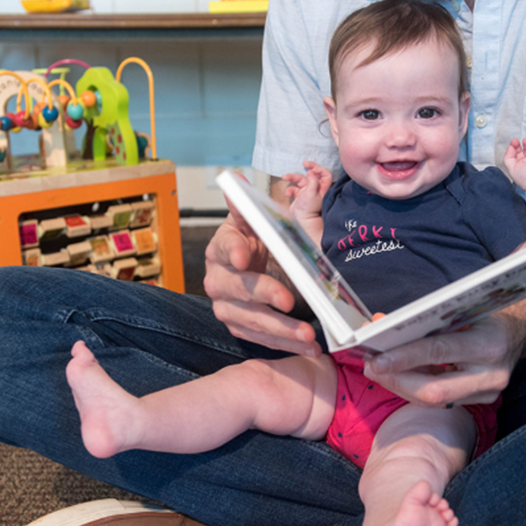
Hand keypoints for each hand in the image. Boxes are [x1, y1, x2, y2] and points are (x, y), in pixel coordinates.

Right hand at [203, 192, 321, 356]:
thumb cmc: (263, 242)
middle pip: (236, 288)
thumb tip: (233, 179)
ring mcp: (226, 306)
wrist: (261, 265)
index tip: (243, 256)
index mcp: (221, 247)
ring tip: (308, 334)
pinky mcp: (240, 327)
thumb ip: (248, 204)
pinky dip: (285, 344)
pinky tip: (307, 346)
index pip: (223, 246)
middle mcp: (218, 278)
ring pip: (249, 320)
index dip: (232, 250)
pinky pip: (260, 339)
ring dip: (281, 329)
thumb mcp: (261, 221)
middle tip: (289, 299)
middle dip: (264, 295)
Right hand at [281, 161, 332, 219]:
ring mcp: (307, 191)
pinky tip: (288, 194)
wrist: (302, 221)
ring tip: (284, 176)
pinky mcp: (299, 195)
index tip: (310, 166)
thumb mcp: (312, 193)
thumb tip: (311, 172)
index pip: (325, 174)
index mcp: (322, 187)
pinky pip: (294, 188)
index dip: (319, 168)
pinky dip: (289, 189)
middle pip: (312, 174)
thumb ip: (312, 182)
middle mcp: (315, 188)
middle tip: (304, 162)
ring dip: (292, 177)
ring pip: (300, 179)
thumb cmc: (310, 208)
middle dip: (307, 168)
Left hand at [361, 313, 525, 407]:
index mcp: (488, 344)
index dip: (403, 357)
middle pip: (434, 390)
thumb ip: (424, 320)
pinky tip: (399, 377)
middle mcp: (491, 374)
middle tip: (371, 367)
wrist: (519, 333)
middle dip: (397, 380)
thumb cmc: (485, 315)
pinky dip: (416, 389)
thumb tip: (380, 322)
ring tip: (379, 371)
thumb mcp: (460, 310)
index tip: (375, 359)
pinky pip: (441, 402)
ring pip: (434, 400)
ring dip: (401, 386)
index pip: (439, 352)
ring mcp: (488, 393)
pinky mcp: (482, 401)